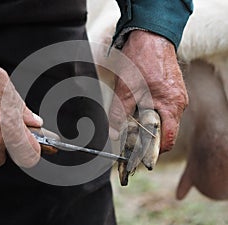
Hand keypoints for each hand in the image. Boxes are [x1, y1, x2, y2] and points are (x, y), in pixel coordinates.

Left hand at [109, 30, 187, 152]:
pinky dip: (151, 111)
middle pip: (165, 131)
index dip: (153, 150)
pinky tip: (139, 104)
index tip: (138, 153)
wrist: (150, 35)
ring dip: (148, 122)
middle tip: (130, 134)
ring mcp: (177, 95)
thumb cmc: (140, 60)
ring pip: (163, 119)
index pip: (168, 140)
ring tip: (132, 116)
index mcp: (171, 107)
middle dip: (147, 135)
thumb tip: (115, 133)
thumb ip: (119, 114)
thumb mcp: (125, 90)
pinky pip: (163, 107)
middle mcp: (178, 103)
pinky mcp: (173, 89)